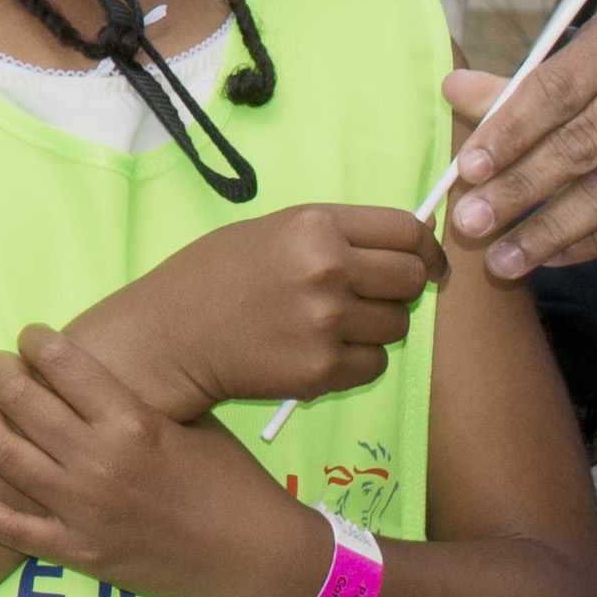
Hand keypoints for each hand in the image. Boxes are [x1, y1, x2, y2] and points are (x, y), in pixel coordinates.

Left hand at [0, 323, 324, 596]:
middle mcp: (100, 463)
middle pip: (22, 401)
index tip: (28, 336)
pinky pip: (3, 526)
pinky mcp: (75, 553)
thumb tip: (87, 364)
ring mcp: (83, 512)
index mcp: (133, 422)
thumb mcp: (195, 421)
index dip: (36, 341)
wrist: (256, 560)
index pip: (63, 363)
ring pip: (2, 453)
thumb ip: (140, 396)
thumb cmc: (233, 484)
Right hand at [83, 204, 439, 414]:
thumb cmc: (214, 276)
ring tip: (331, 323)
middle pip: (411, 278)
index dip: (426, 247)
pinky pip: (375, 363)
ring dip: (376, 326)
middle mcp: (327, 270)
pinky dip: (357, 360)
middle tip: (373, 295)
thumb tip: (417, 238)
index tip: (427, 262)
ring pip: (398, 325)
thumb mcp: (272, 231)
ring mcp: (327, 323)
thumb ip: (338, 234)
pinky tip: (318, 350)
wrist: (168, 336)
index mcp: (315, 226)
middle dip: (401, 287)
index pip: (407, 231)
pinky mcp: (322, 370)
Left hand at [448, 0, 596, 277]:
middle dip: (519, 189)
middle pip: (584, 143)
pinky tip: (553, 254)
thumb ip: (527, 86)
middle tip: (471, 223)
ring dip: (551, 230)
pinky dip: (595, 242)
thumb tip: (453, 89)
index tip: (467, 169)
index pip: (557, 87)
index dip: (509, 131)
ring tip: (503, 257)